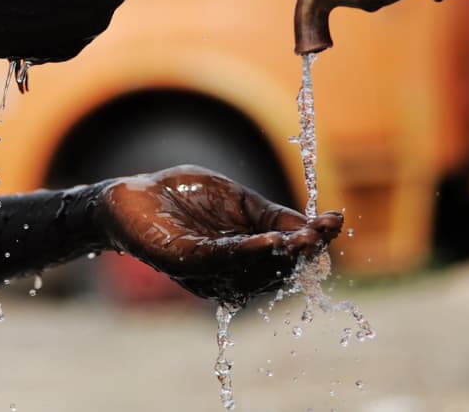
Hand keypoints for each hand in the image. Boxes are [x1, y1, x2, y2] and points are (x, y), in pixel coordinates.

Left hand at [99, 165, 342, 303]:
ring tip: (306, 237)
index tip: (336, 222)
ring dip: (281, 255)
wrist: (132, 194)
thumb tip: (315, 228)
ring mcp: (204, 272)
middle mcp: (226, 274)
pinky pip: (219, 261)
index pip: (283, 258)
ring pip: (251, 270)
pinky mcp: (181, 261)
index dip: (311, 244)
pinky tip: (269, 241)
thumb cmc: (184, 198)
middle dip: (303, 253)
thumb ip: (272, 216)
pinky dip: (247, 252)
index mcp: (243, 259)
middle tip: (324, 232)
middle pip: (274, 271)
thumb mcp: (239, 201)